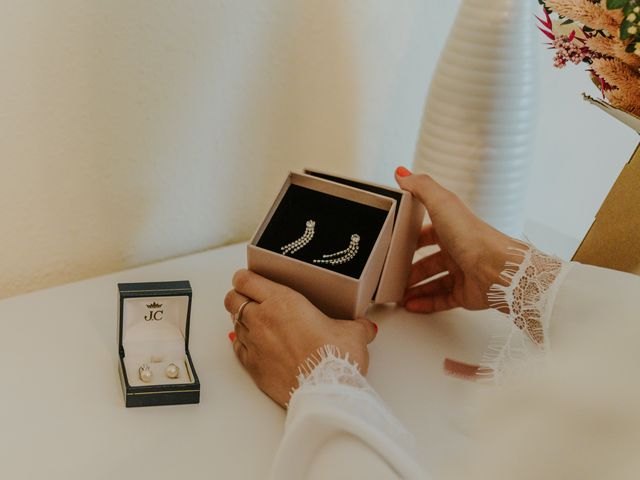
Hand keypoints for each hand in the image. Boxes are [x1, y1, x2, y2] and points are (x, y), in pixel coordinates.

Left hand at [223, 269, 376, 407]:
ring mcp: (254, 343)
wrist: (325, 392)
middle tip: (250, 297)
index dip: (245, 277)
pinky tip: (253, 344)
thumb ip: (358, 326)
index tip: (251, 279)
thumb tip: (366, 327)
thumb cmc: (334, 359)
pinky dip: (242, 343)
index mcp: (283, 301)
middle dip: (238, 295)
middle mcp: (262, 319)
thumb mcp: (353, 334)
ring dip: (241, 320)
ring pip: (233, 322)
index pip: (246, 279)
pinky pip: (237, 348)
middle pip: (232, 298)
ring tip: (256, 321)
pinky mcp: (252, 366)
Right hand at [395, 166, 520, 313]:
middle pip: (428, 259)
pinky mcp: (465, 294)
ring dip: (414, 286)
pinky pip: (442, 299)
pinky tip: (410, 304)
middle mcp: (458, 249)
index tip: (394, 243)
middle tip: (392, 272)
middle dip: (409, 266)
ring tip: (396, 292)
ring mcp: (462, 273)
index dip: (411, 237)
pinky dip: (425, 303)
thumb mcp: (442, 204)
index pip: (427, 232)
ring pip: (433, 280)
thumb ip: (421, 187)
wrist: (498, 270)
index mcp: (453, 228)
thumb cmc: (473, 237)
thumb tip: (402, 173)